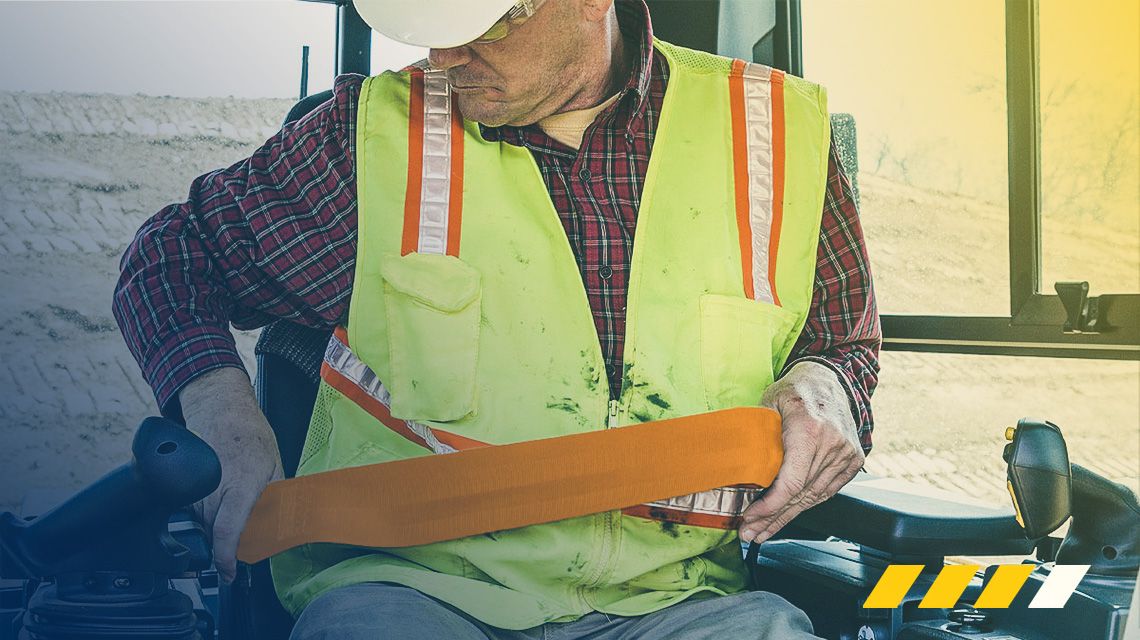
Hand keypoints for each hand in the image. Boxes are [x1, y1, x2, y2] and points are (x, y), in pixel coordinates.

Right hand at [180, 367, 283, 582]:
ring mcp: (195, 486)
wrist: (220, 409)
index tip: (229, 572)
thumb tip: (281, 527)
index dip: (226, 557)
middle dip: (230, 539)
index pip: (228, 530)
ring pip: (204, 523)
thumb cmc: (251, 435)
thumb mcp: (275, 465)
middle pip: (216, 531)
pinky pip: (194, 510)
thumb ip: (275, 498)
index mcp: (241, 485)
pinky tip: (219, 493)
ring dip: (218, 523)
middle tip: (245, 528)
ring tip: (233, 498)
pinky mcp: (183, 484)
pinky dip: (207, 511)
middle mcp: (214, 488)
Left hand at [739, 361, 863, 543]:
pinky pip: (826, 491)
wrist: (830, 380)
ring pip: (813, 497)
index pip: (791, 482)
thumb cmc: (796, 390)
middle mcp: (833, 445)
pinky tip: (786, 516)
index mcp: (810, 430)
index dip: (770, 506)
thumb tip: (739, 466)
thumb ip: (758, 435)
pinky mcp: (852, 461)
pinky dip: (805, 505)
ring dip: (786, 517)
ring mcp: (845, 455)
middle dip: (772, 518)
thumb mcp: (769, 403)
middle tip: (749, 533)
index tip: (750, 517)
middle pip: (800, 495)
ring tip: (762, 531)